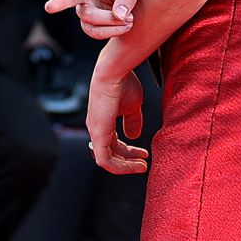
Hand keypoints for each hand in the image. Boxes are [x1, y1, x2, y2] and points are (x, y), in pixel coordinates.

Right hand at [44, 0, 139, 38]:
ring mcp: (84, 8)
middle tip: (48, 7)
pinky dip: (112, 32)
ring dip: (109, 23)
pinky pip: (95, 32)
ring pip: (88, 20)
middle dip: (60, 2)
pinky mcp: (89, 23)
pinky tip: (124, 26)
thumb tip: (120, 15)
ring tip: (129, 20)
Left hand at [86, 58, 147, 174]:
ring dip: (126, 166)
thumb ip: (132, 122)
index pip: (114, 143)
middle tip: (143, 164)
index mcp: (103, 121)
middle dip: (129, 161)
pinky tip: (134, 166)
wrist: (114, 73)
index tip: (143, 154)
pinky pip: (105, 160)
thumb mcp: (132, 106)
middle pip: (111, 153)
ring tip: (141, 167)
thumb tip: (134, 136)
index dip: (129, 152)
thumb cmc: (123, 83)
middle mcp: (97, 129)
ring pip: (107, 160)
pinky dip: (119, 167)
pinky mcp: (98, 135)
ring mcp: (96, 132)